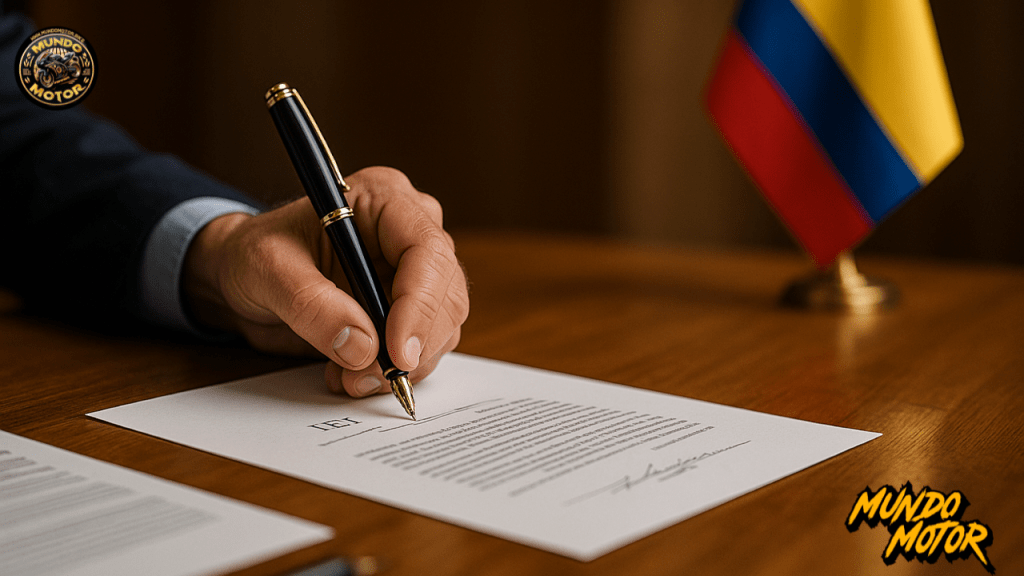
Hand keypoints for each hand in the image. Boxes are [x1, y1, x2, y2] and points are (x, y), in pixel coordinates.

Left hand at [182, 166, 469, 396]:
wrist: (240, 279)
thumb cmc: (252, 255)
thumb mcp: (267, 270)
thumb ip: (312, 305)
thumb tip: (363, 347)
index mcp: (384, 199)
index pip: (428, 250)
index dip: (421, 304)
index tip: (398, 352)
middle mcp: (409, 231)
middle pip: (446, 292)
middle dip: (414, 344)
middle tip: (368, 375)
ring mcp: (413, 272)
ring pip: (442, 326)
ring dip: (401, 364)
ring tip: (348, 376)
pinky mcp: (408, 309)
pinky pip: (423, 347)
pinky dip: (392, 370)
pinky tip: (351, 373)